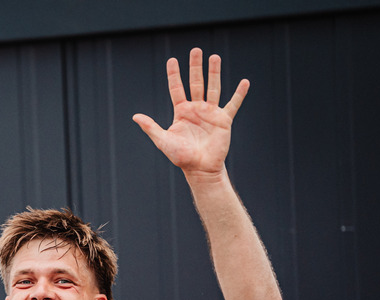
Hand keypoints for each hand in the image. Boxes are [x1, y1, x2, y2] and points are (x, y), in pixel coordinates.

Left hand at [132, 48, 248, 178]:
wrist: (200, 169)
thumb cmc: (180, 156)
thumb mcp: (163, 140)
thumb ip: (150, 127)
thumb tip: (135, 116)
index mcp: (181, 111)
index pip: (177, 88)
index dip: (174, 74)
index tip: (172, 59)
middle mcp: (196, 109)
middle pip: (195, 83)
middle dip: (195, 67)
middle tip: (195, 50)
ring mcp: (210, 113)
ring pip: (213, 88)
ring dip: (214, 72)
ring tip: (214, 56)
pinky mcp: (223, 120)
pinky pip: (233, 104)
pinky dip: (239, 94)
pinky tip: (244, 82)